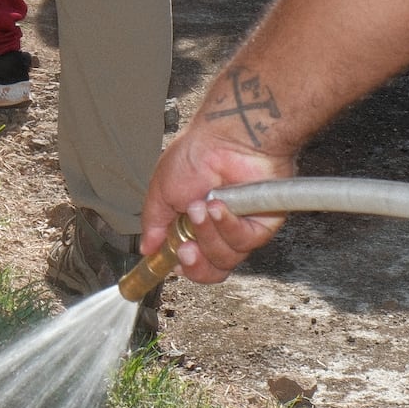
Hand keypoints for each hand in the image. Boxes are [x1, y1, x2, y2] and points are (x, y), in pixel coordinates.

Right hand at [138, 119, 293, 282]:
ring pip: (225, 258)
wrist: (230, 137)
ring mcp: (240, 228)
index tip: (171, 259)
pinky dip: (228, 226)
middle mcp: (218, 230)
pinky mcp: (262, 225)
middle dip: (195, 262)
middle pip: (209, 270)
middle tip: (185, 247)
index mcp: (193, 224)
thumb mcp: (161, 188)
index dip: (182, 265)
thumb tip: (146, 247)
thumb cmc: (198, 152)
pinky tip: (219, 205)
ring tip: (202, 206)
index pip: (190, 261)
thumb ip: (153, 222)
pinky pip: (244, 242)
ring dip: (208, 234)